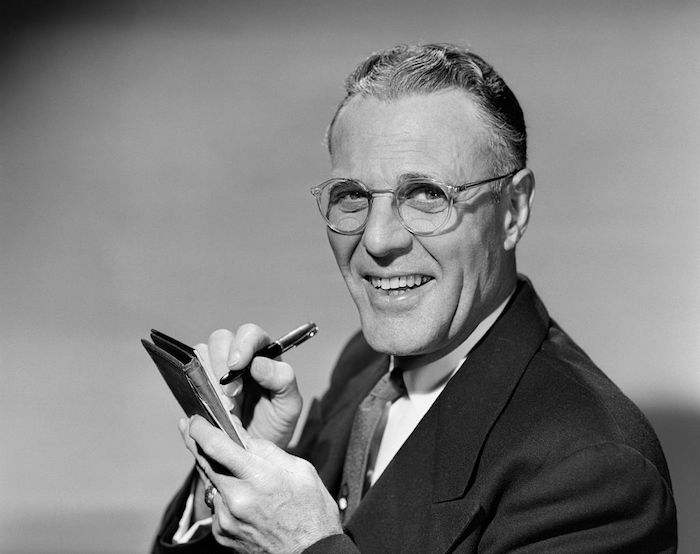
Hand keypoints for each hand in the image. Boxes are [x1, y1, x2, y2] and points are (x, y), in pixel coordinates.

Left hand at [181, 415, 341, 552]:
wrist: (311, 553)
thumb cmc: (312, 511)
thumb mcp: (299, 469)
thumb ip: (266, 450)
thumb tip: (241, 434)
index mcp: (259, 478)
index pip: (216, 446)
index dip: (200, 429)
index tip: (194, 418)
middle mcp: (237, 498)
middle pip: (204, 462)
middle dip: (195, 441)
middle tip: (188, 426)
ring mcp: (226, 518)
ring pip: (210, 482)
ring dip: (213, 468)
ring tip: (226, 462)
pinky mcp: (222, 533)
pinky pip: (216, 504)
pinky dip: (223, 493)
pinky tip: (239, 493)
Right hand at [195, 324, 302, 447]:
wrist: (257, 452)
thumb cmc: (276, 424)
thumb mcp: (289, 406)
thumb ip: (283, 381)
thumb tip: (259, 363)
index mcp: (263, 354)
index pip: (250, 334)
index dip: (242, 345)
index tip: (237, 365)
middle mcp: (239, 358)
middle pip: (221, 339)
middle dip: (220, 361)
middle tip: (230, 391)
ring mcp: (217, 371)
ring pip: (202, 354)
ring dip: (208, 376)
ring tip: (224, 404)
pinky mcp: (201, 387)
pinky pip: (190, 377)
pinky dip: (196, 389)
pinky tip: (209, 407)